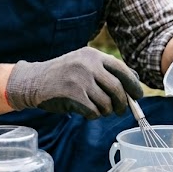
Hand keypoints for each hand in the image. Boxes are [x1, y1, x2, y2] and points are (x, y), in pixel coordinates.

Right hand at [6, 48, 142, 119]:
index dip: (134, 85)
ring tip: (100, 110)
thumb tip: (135, 81)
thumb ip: (107, 70)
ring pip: (107, 103)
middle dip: (122, 103)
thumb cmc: (63, 74)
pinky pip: (94, 111)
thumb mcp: (84, 64)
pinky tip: (88, 112)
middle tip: (120, 110)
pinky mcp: (73, 95)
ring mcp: (80, 80)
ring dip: (106, 111)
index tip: (138, 96)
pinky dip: (94, 116)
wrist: (34, 81)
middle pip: (118, 89)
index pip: (122, 69)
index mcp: (94, 55)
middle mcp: (89, 65)